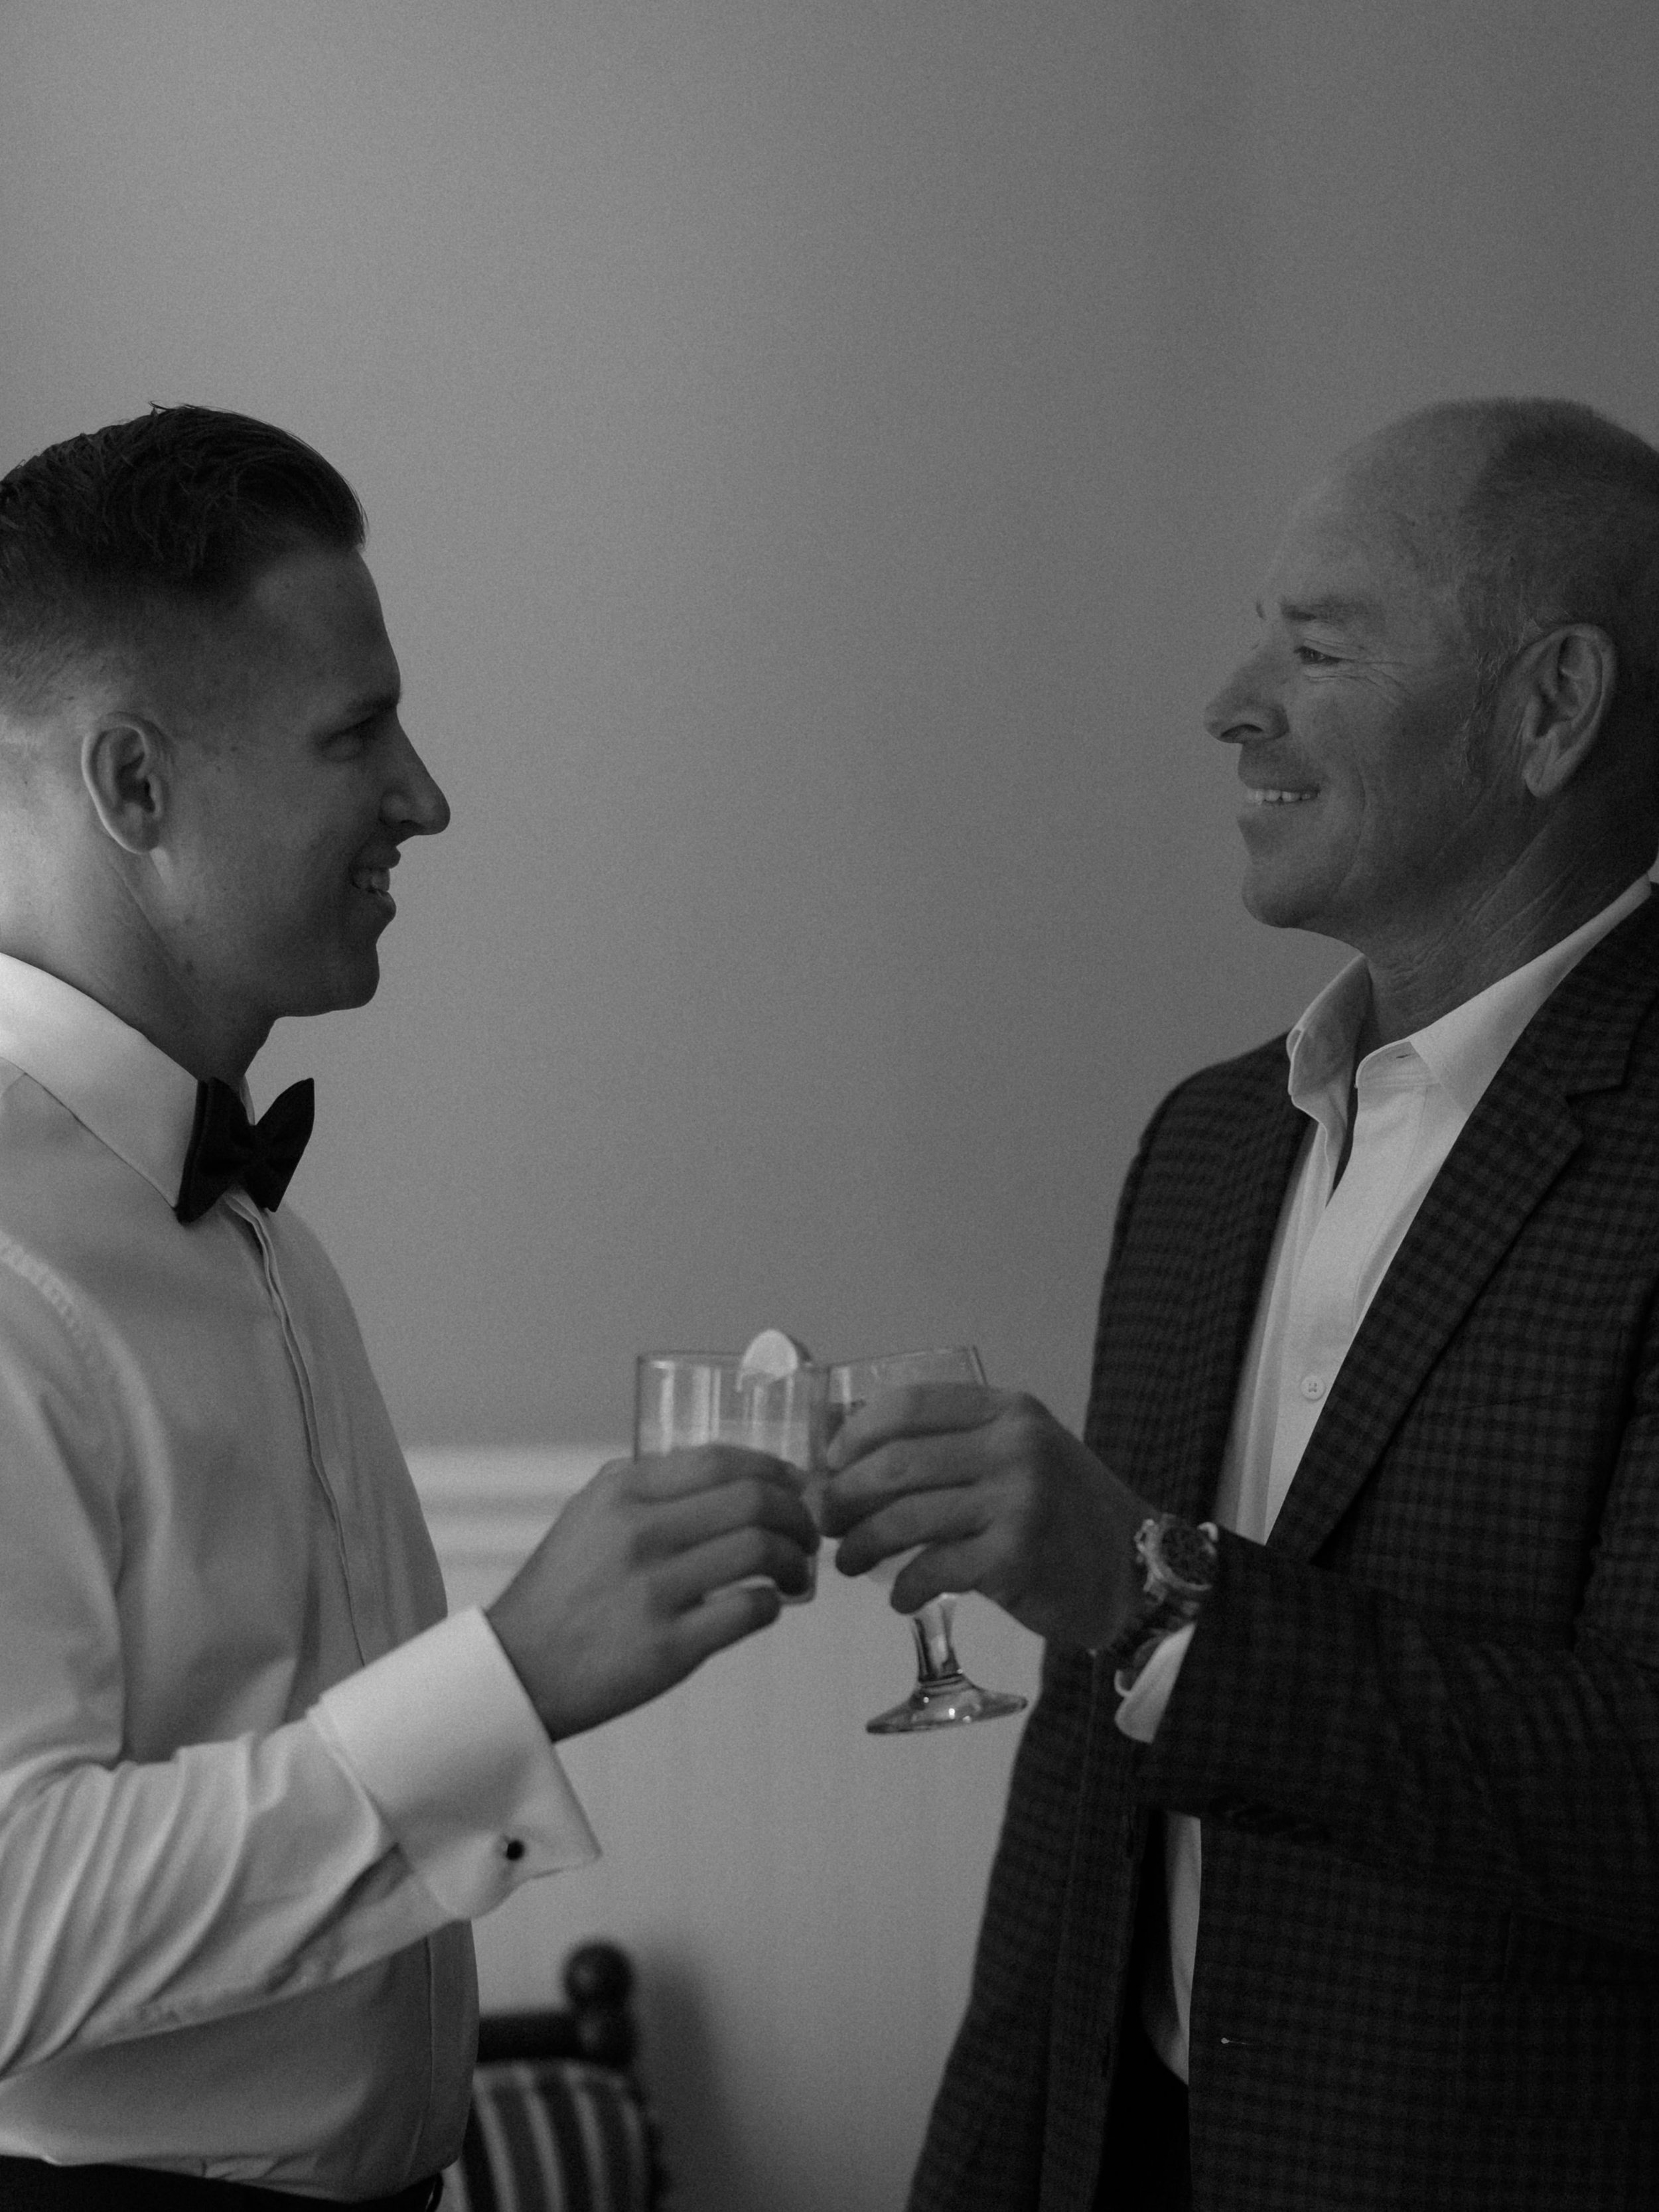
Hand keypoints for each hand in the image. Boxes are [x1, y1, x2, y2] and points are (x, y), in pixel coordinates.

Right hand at [487, 1447, 818, 1740]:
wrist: (517, 1669)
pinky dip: (774, 1604)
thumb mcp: (587, 1514)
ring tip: (796, 1571)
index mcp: (621, 1493)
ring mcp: (655, 1591)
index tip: (796, 1484)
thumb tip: (719, 1472)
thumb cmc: (561, 1591)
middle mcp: (639, 1533)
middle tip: (807, 1531)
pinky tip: (768, 1605)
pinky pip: (751, 1610)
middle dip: (797, 1512)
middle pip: (754, 1499)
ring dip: (795, 1559)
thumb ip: (643, 1485)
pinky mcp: (669, 1647)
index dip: (774, 1468)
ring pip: (762, 1550)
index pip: (721, 1460)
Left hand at [818, 1383, 1151, 1648]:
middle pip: (896, 1463)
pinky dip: (904, 1587)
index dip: (856, 1434)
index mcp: (1008, 1410)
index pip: (910, 1405)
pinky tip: (898, 1597)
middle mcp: (1014, 1446)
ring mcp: (1017, 1501)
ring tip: (848, 1561)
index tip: (832, 1463)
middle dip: (846, 1495)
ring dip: (862, 1544)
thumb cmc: (1063, 1511)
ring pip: (905, 1517)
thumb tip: (855, 1461)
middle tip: (826, 1521)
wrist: (1133, 1568)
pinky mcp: (1015, 1556)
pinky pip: (933, 1568)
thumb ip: (956, 1447)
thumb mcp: (1020, 1453)